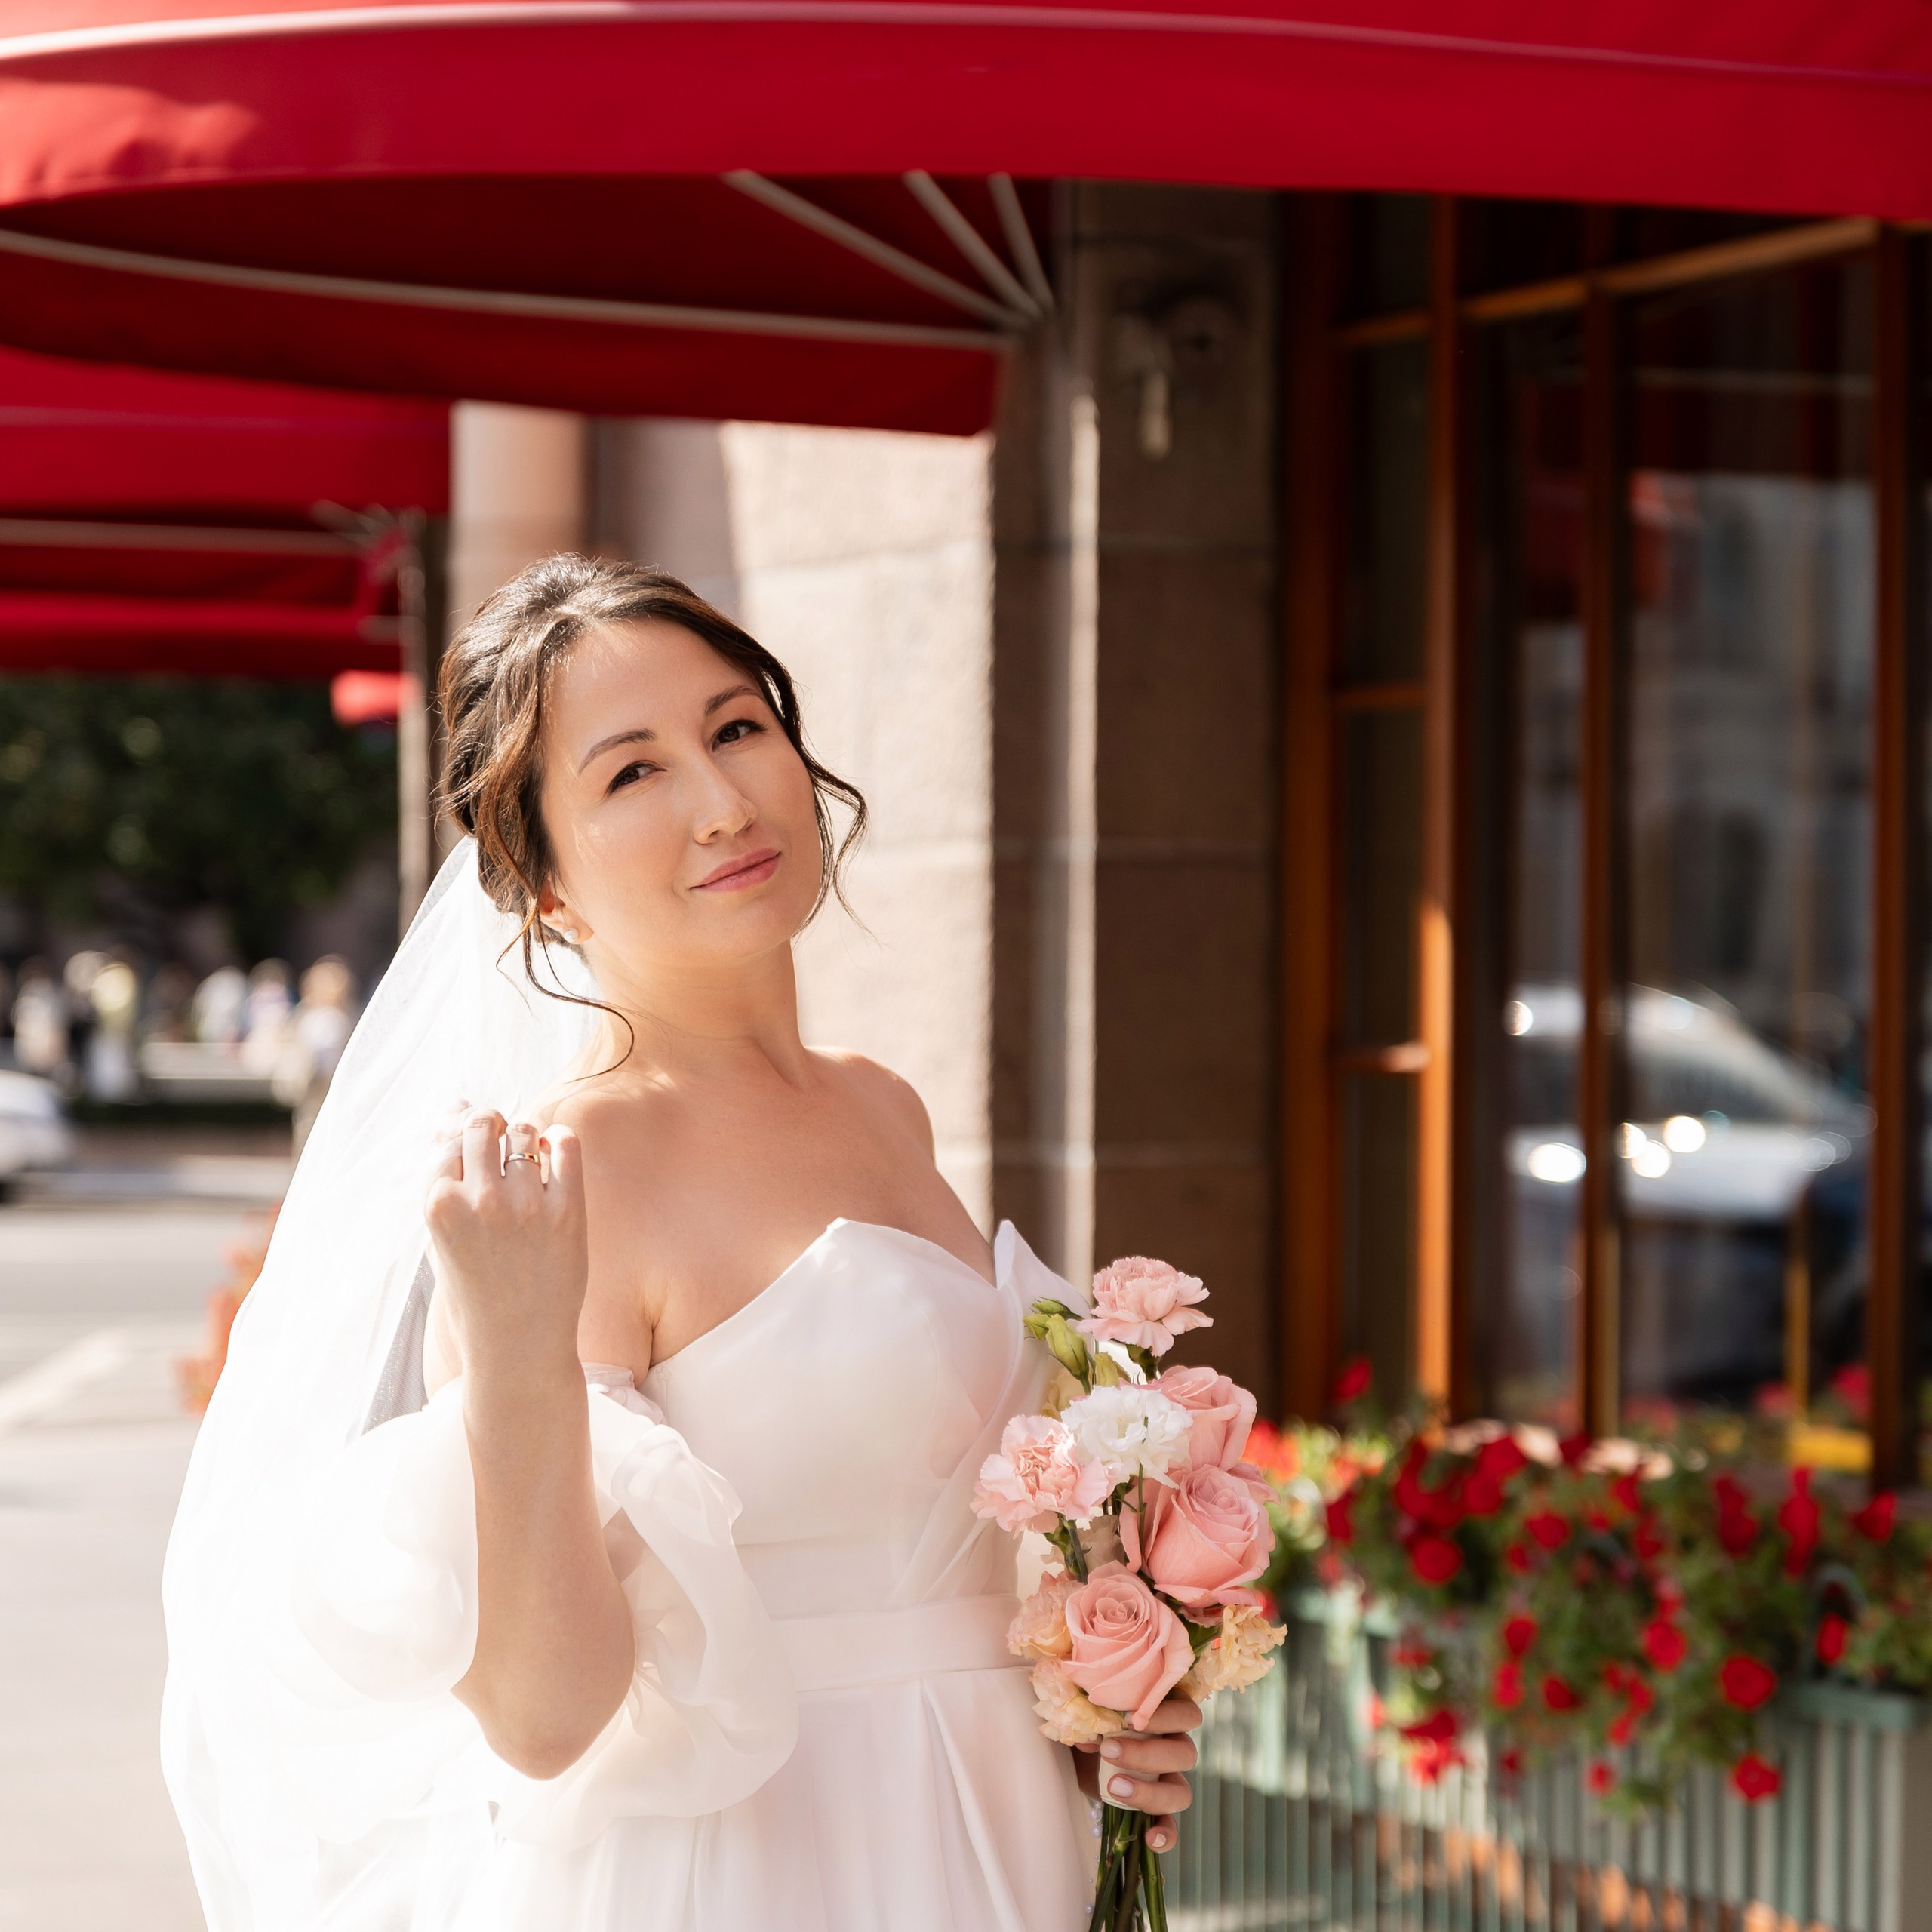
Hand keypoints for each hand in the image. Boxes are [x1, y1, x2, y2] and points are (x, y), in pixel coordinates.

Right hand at [425, 1108, 586, 1376]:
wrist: (516, 1345)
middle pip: (483, 1124)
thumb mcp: (441, 1236)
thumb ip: (444, 1175)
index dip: (461, 1137)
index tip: (473, 1150)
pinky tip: (555, 1151)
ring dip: (525, 1136)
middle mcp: (479, 1200)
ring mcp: (524, 1205)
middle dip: (490, 1125)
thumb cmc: (475, 1290)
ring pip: (524, 1131)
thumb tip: (454, 1107)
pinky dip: (560, 1139)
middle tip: (500, 1139)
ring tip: (528, 1160)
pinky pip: (566, 1145)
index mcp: (438, 1206)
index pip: (448, 1138)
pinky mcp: (566, 1212)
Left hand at [1073, 1693, 1199, 1852]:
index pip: (1187, 1714)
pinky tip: (1149, 1839)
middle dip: (1146, 1755)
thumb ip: (1096, 1712)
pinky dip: (1165, 1834)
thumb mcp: (1093, 1709)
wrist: (1079, 1750)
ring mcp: (1170, 1780)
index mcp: (1168, 1714)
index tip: (1126, 1720)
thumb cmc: (1091, 1717)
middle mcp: (1176, 1746)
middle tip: (1108, 1751)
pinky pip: (1172, 1825)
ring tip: (1114, 1787)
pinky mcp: (1156, 1809)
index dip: (1164, 1717)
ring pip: (1181, 1792)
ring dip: (1150, 1793)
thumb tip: (1093, 1734)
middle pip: (1185, 1754)